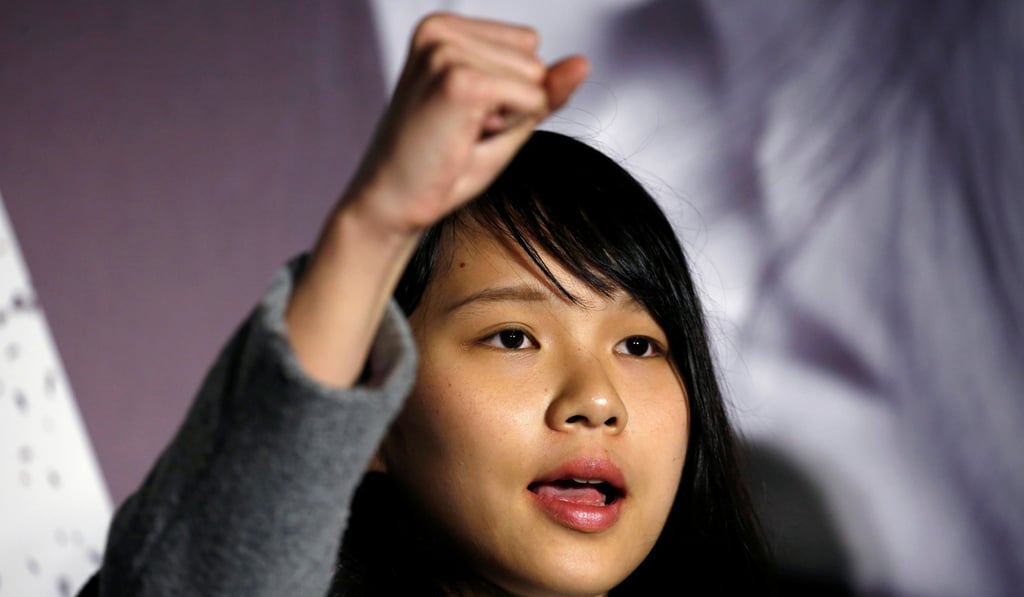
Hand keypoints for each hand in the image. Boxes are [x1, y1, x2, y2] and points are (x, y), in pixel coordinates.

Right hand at [287, 14, 586, 386]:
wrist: (391, 205)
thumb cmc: (437, 167)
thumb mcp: (504, 119)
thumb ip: (545, 88)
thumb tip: (583, 63)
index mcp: (443, 27)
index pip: (528, 46)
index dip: (511, 92)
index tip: (465, 117)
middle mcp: (441, 28)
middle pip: (535, 61)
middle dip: (513, 105)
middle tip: (460, 131)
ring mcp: (447, 51)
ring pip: (536, 80)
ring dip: (509, 119)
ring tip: (459, 135)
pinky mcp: (459, 79)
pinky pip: (532, 100)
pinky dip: (509, 130)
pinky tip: (463, 139)